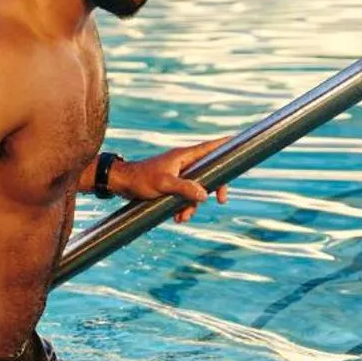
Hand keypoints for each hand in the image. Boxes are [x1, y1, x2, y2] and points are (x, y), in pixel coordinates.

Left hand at [114, 139, 229, 224]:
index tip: (240, 142)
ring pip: (197, 189)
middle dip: (214, 188)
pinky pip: (185, 196)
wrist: (122, 184)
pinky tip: (176, 218)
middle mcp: (184, 163)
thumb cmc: (141, 178)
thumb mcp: (163, 183)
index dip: (225, 146)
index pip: (210, 148)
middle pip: (209, 172)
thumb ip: (185, 188)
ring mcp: (178, 174)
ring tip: (182, 218)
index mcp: (184, 157)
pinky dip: (183, 207)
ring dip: (193, 205)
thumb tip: (205, 194)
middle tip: (221, 200)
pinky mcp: (172, 185)